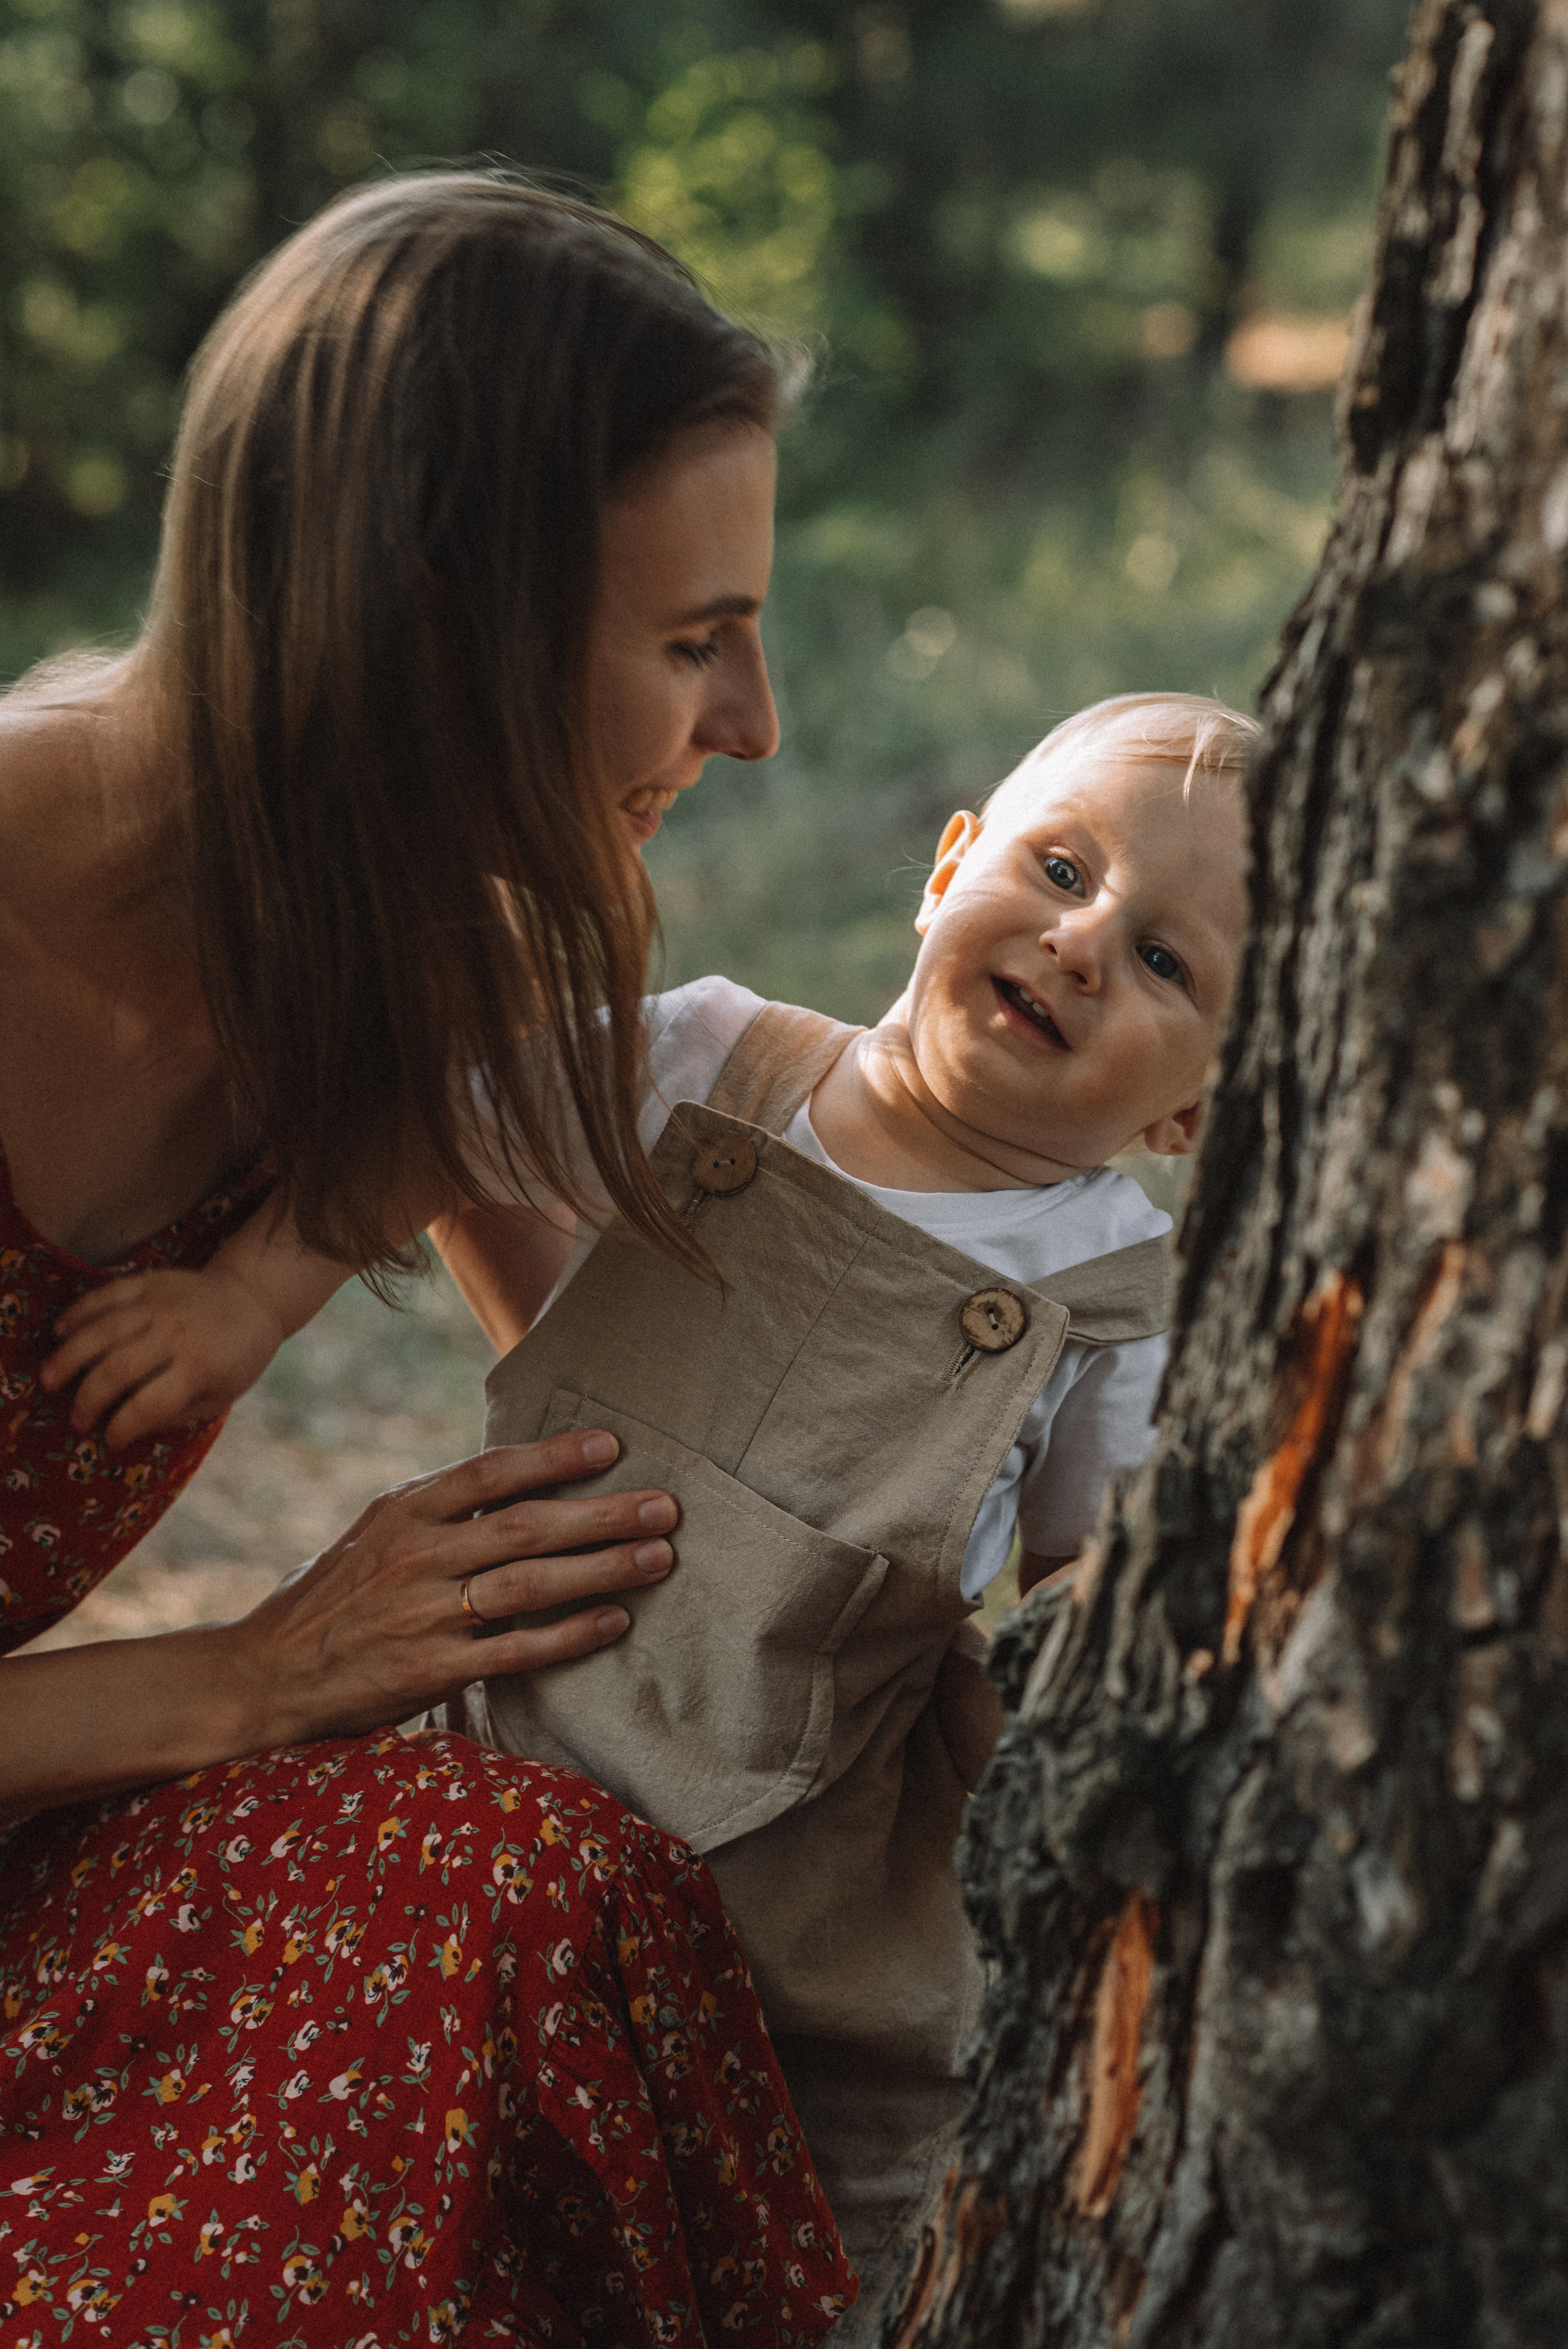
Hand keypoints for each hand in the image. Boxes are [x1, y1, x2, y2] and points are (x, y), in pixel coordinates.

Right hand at [41, 1265, 287, 1447]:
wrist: (254, 1298)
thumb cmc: (237, 1357)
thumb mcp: (219, 1396)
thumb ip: (175, 1414)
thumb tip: (126, 1429)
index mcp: (199, 1368)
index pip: (148, 1404)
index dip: (122, 1428)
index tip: (110, 1440)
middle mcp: (176, 1334)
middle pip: (117, 1369)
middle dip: (89, 1399)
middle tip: (77, 1420)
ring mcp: (160, 1304)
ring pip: (103, 1330)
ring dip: (70, 1356)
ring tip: (49, 1379)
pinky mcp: (149, 1281)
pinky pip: (106, 1294)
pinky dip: (79, 1311)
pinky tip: (60, 1331)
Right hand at [224, 1430, 677, 1749]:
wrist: (263, 1676)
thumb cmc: (331, 1598)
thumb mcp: (375, 1533)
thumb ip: (440, 1509)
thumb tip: (519, 1477)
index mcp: (403, 1509)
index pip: (490, 1472)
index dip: (554, 1457)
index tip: (612, 1447)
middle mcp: (414, 1555)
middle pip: (526, 1527)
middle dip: (603, 1515)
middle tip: (665, 1508)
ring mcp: (421, 1615)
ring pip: (529, 1585)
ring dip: (601, 1570)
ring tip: (658, 1558)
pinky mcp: (429, 1672)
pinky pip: (515, 1650)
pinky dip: (569, 1636)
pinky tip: (613, 1622)